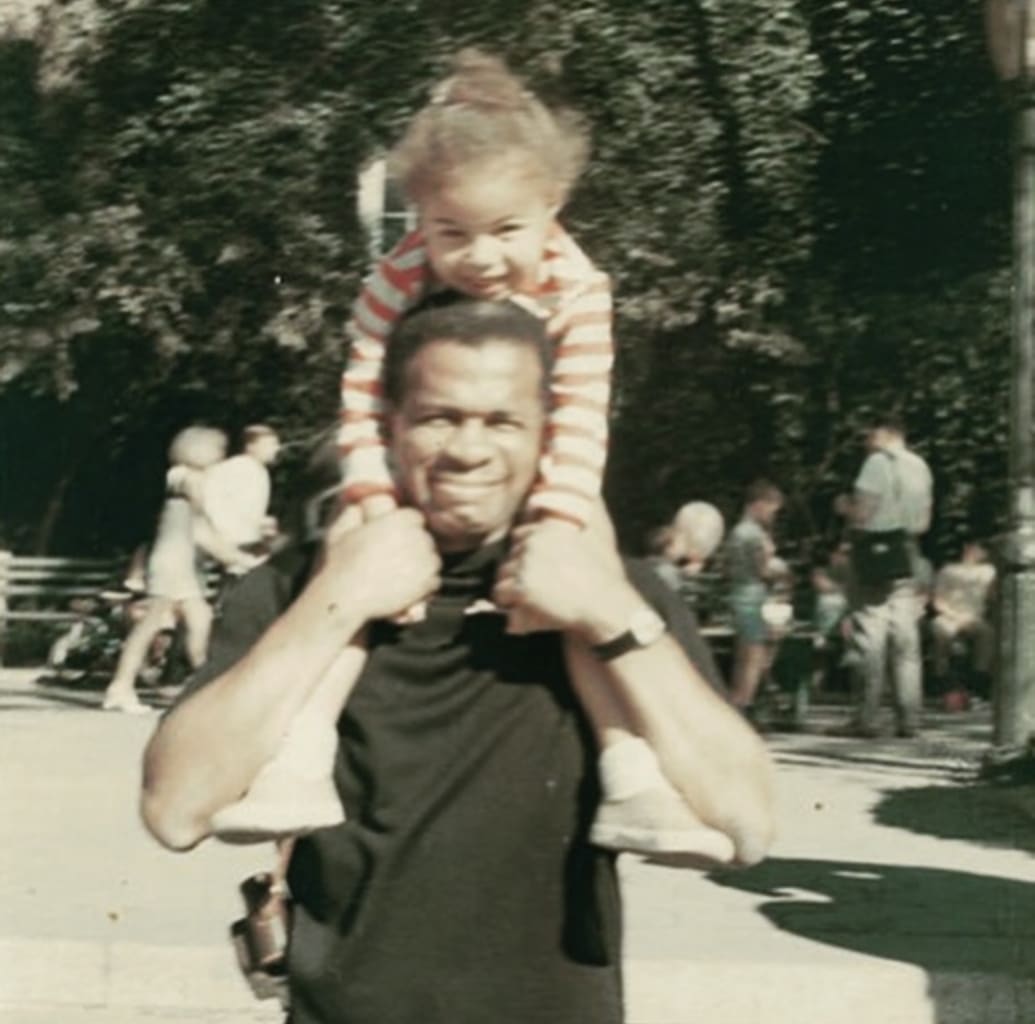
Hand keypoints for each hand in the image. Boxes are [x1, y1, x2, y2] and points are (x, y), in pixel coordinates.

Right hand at [316, 508, 440, 623]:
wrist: (346, 595)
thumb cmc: (341, 564)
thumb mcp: (341, 530)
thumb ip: (353, 512)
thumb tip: (356, 500)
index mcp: (399, 520)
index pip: (416, 518)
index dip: (406, 529)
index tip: (396, 541)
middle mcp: (417, 537)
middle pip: (425, 539)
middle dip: (415, 548)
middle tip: (396, 561)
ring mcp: (425, 560)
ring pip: (432, 560)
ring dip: (421, 567)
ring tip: (399, 576)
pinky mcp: (428, 582)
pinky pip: (434, 581)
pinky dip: (424, 586)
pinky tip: (405, 589)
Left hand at [493, 516, 637, 642]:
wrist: (604, 606)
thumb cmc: (601, 579)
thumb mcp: (591, 541)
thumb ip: (569, 529)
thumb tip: (557, 509)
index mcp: (549, 527)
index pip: (519, 535)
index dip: (526, 555)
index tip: (539, 569)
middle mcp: (535, 541)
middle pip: (509, 554)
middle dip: (518, 571)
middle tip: (538, 587)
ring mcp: (527, 563)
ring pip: (502, 574)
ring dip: (512, 587)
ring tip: (533, 598)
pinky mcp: (522, 586)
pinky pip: (500, 594)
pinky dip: (509, 603)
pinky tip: (525, 609)